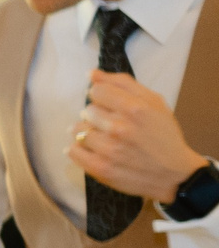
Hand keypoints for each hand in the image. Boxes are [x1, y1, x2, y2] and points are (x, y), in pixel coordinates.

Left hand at [71, 71, 206, 203]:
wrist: (173, 173)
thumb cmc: (163, 135)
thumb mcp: (154, 103)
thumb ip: (123, 84)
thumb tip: (92, 73)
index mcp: (135, 109)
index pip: (96, 91)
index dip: (102, 97)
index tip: (111, 106)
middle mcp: (120, 128)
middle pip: (87, 110)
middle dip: (97, 116)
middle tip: (112, 125)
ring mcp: (109, 150)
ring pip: (77, 130)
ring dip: (86, 132)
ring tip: (103, 138)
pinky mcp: (101, 168)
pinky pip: (73, 151)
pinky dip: (77, 148)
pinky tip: (92, 149)